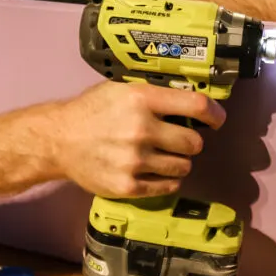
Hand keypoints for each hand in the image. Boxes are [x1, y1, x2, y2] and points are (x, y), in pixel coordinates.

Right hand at [49, 81, 225, 198]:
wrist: (58, 140)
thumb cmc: (92, 111)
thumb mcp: (122, 89)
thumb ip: (154, 94)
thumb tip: (192, 100)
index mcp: (142, 99)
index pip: (196, 105)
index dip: (215, 114)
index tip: (218, 119)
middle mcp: (141, 129)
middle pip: (194, 142)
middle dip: (191, 141)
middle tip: (178, 140)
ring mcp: (135, 160)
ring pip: (184, 167)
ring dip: (179, 162)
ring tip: (163, 156)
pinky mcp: (128, 185)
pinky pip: (167, 186)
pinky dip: (166, 180)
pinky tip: (154, 171)